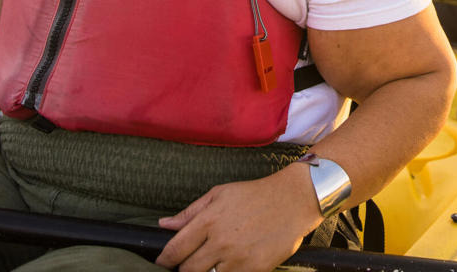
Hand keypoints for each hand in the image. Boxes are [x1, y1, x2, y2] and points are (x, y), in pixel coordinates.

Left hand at [156, 165, 321, 271]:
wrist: (293, 200)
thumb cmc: (255, 195)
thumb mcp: (220, 193)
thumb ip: (191, 212)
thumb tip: (164, 225)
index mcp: (209, 220)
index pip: (175, 250)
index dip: (165, 260)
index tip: (163, 262)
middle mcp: (221, 241)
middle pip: (188, 270)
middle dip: (185, 269)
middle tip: (189, 264)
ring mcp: (238, 258)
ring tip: (213, 262)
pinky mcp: (254, 269)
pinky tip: (230, 264)